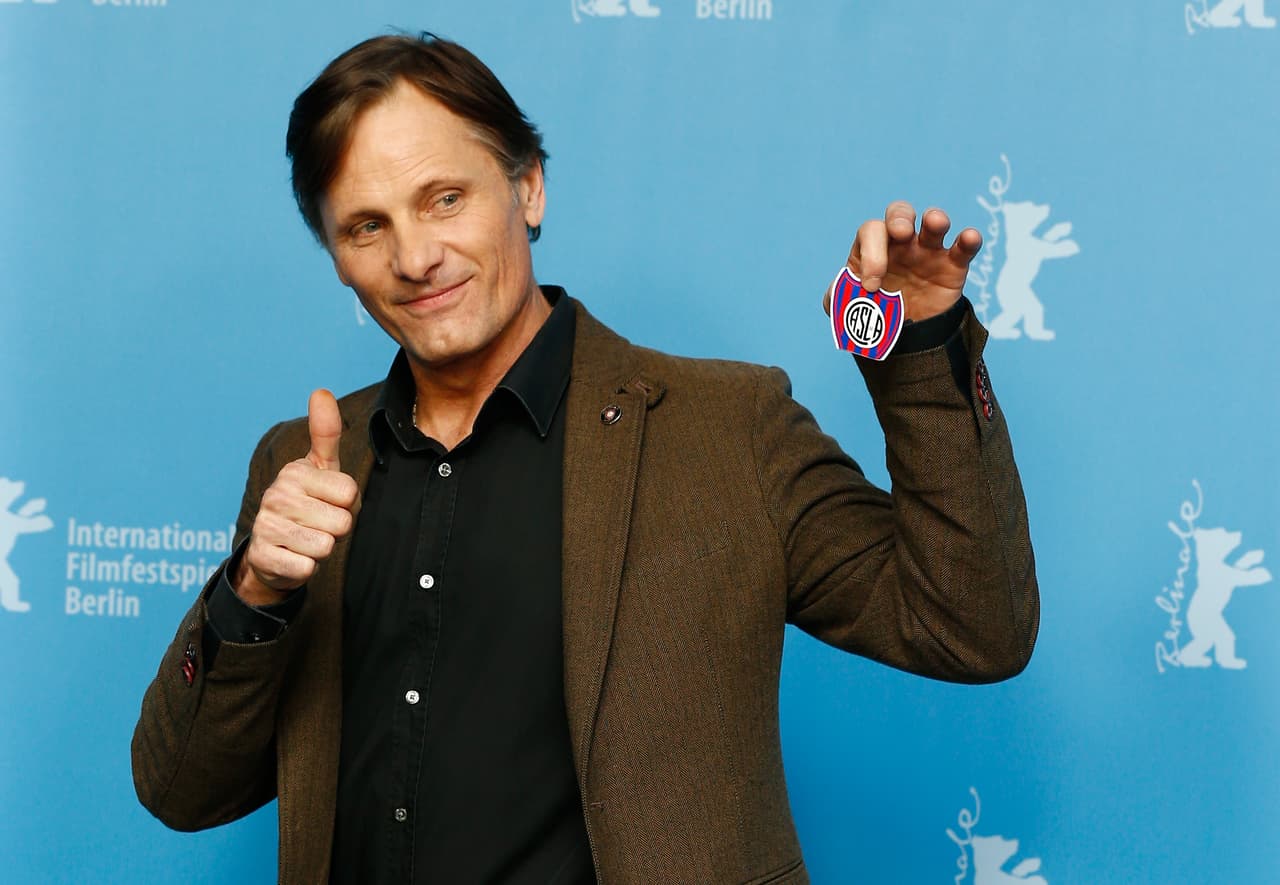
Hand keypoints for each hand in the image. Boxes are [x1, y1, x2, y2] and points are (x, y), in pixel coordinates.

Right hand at [235, 389, 359, 604]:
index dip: (349, 505)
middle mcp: (277, 495)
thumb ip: (326, 433)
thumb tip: (320, 391)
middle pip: (342, 522)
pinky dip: (306, 569)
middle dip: (337, 530)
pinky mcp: (262, 557)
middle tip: (320, 525)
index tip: (331, 503)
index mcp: (295, 472)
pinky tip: (293, 557)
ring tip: (307, 540)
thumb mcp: (321, 468)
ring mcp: (266, 526)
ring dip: (322, 550)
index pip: (350, 493)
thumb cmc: (309, 504)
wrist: (274, 551)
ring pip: (325, 547)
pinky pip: (306, 569)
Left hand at [824, 201, 981, 321]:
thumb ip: (837, 297)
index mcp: (872, 248)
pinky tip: (968, 238)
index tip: (871, 286)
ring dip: (935, 218)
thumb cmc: (873, 315)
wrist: (903, 339)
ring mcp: (928, 252)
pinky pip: (964, 247)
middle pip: (900, 213)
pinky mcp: (953, 266)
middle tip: (900, 233)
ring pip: (934, 222)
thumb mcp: (845, 308)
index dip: (871, 253)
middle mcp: (900, 244)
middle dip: (900, 217)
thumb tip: (841, 292)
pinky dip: (969, 240)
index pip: (871, 232)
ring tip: (935, 223)